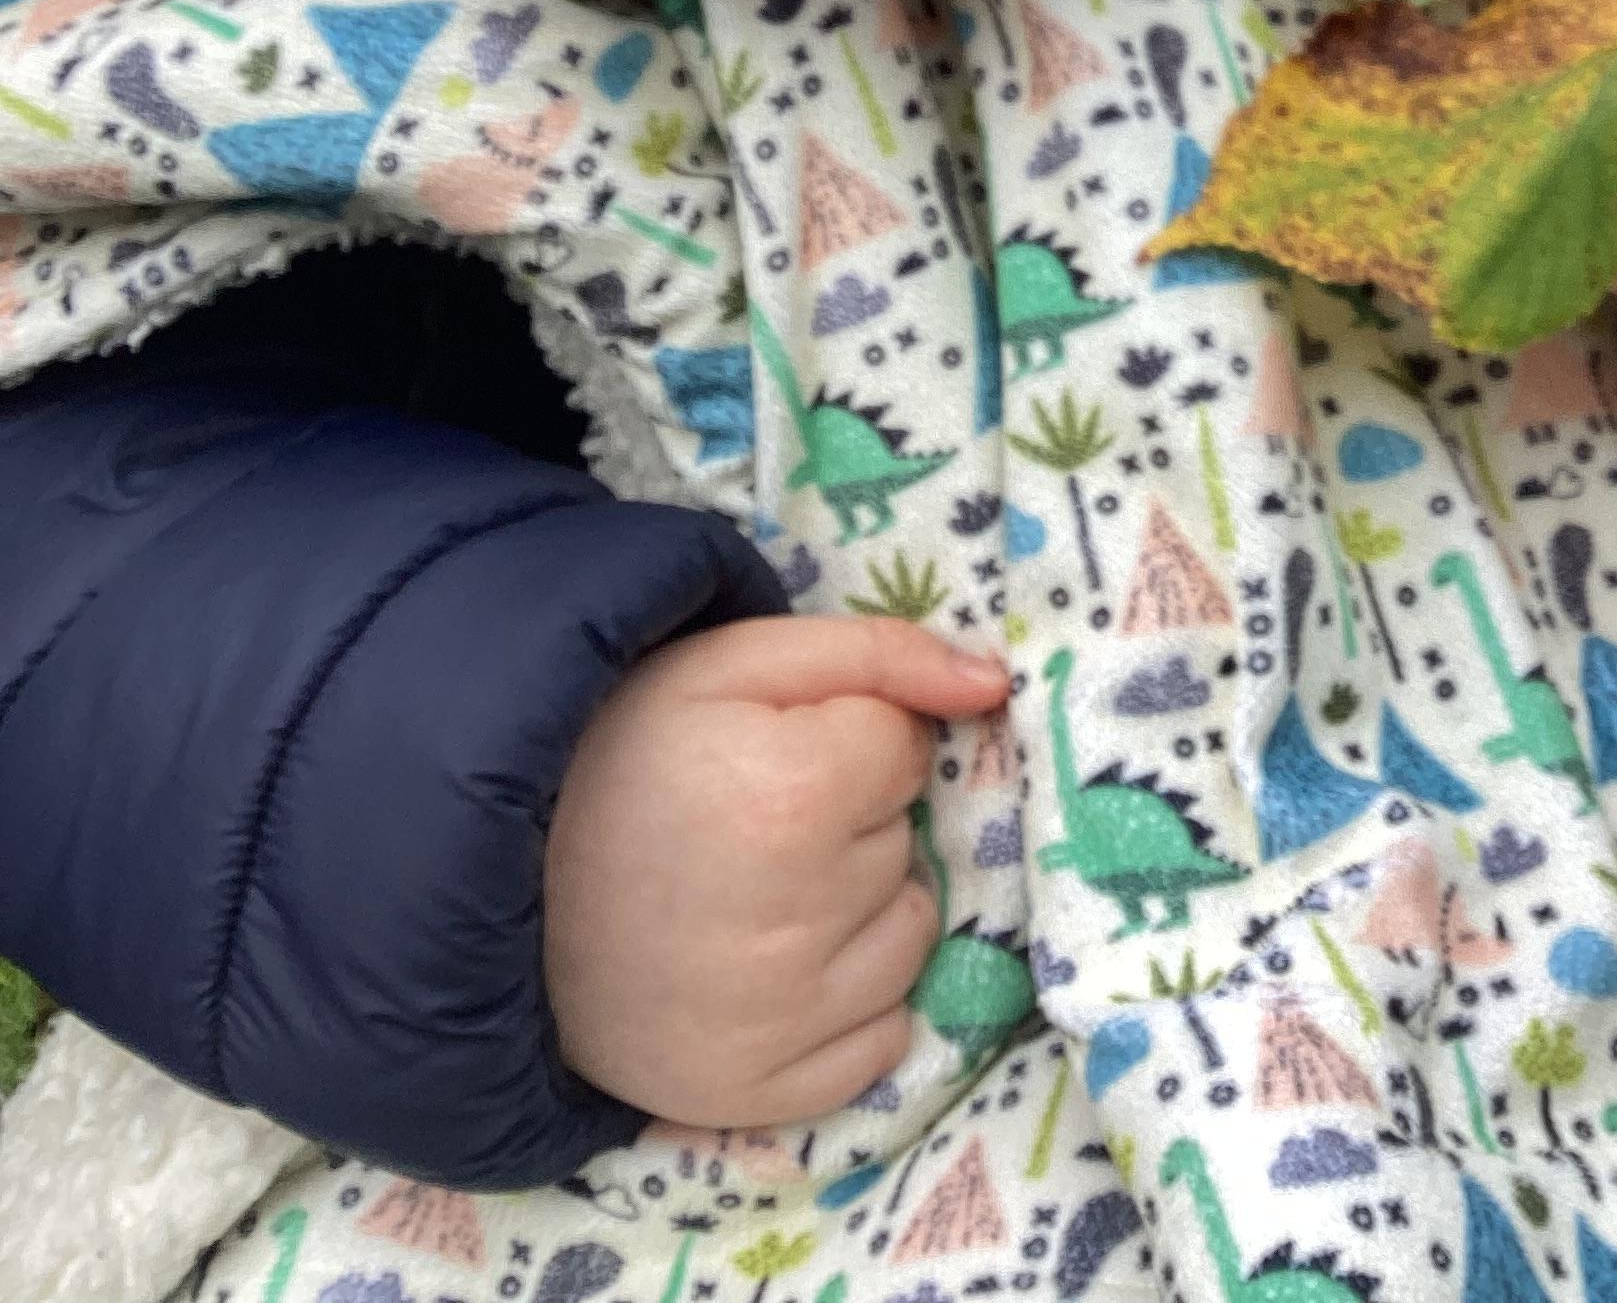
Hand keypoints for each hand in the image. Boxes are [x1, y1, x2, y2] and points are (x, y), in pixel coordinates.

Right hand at [543, 616, 1007, 1126]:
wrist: (494, 886)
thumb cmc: (623, 756)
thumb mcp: (735, 663)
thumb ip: (879, 656)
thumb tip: (991, 684)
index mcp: (793, 796)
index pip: (905, 749)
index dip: (843, 738)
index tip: (767, 752)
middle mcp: (800, 921)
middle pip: (905, 841)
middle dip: (849, 819)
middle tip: (749, 821)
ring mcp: (783, 1022)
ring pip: (910, 933)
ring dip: (859, 905)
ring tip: (758, 890)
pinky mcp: (765, 1093)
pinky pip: (883, 1038)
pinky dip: (847, 1001)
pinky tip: (771, 964)